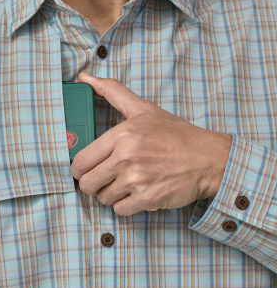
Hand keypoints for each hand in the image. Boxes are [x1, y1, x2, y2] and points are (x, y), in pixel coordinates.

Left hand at [70, 73, 232, 215]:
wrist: (208, 158)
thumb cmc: (174, 134)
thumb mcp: (142, 108)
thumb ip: (111, 91)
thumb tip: (84, 77)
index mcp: (121, 135)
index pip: (81, 161)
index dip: (79, 168)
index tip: (86, 168)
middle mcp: (126, 158)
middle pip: (87, 184)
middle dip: (92, 183)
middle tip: (104, 178)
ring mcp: (137, 180)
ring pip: (102, 198)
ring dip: (110, 194)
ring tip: (124, 183)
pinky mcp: (148, 199)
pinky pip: (120, 210)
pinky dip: (125, 205)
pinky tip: (136, 192)